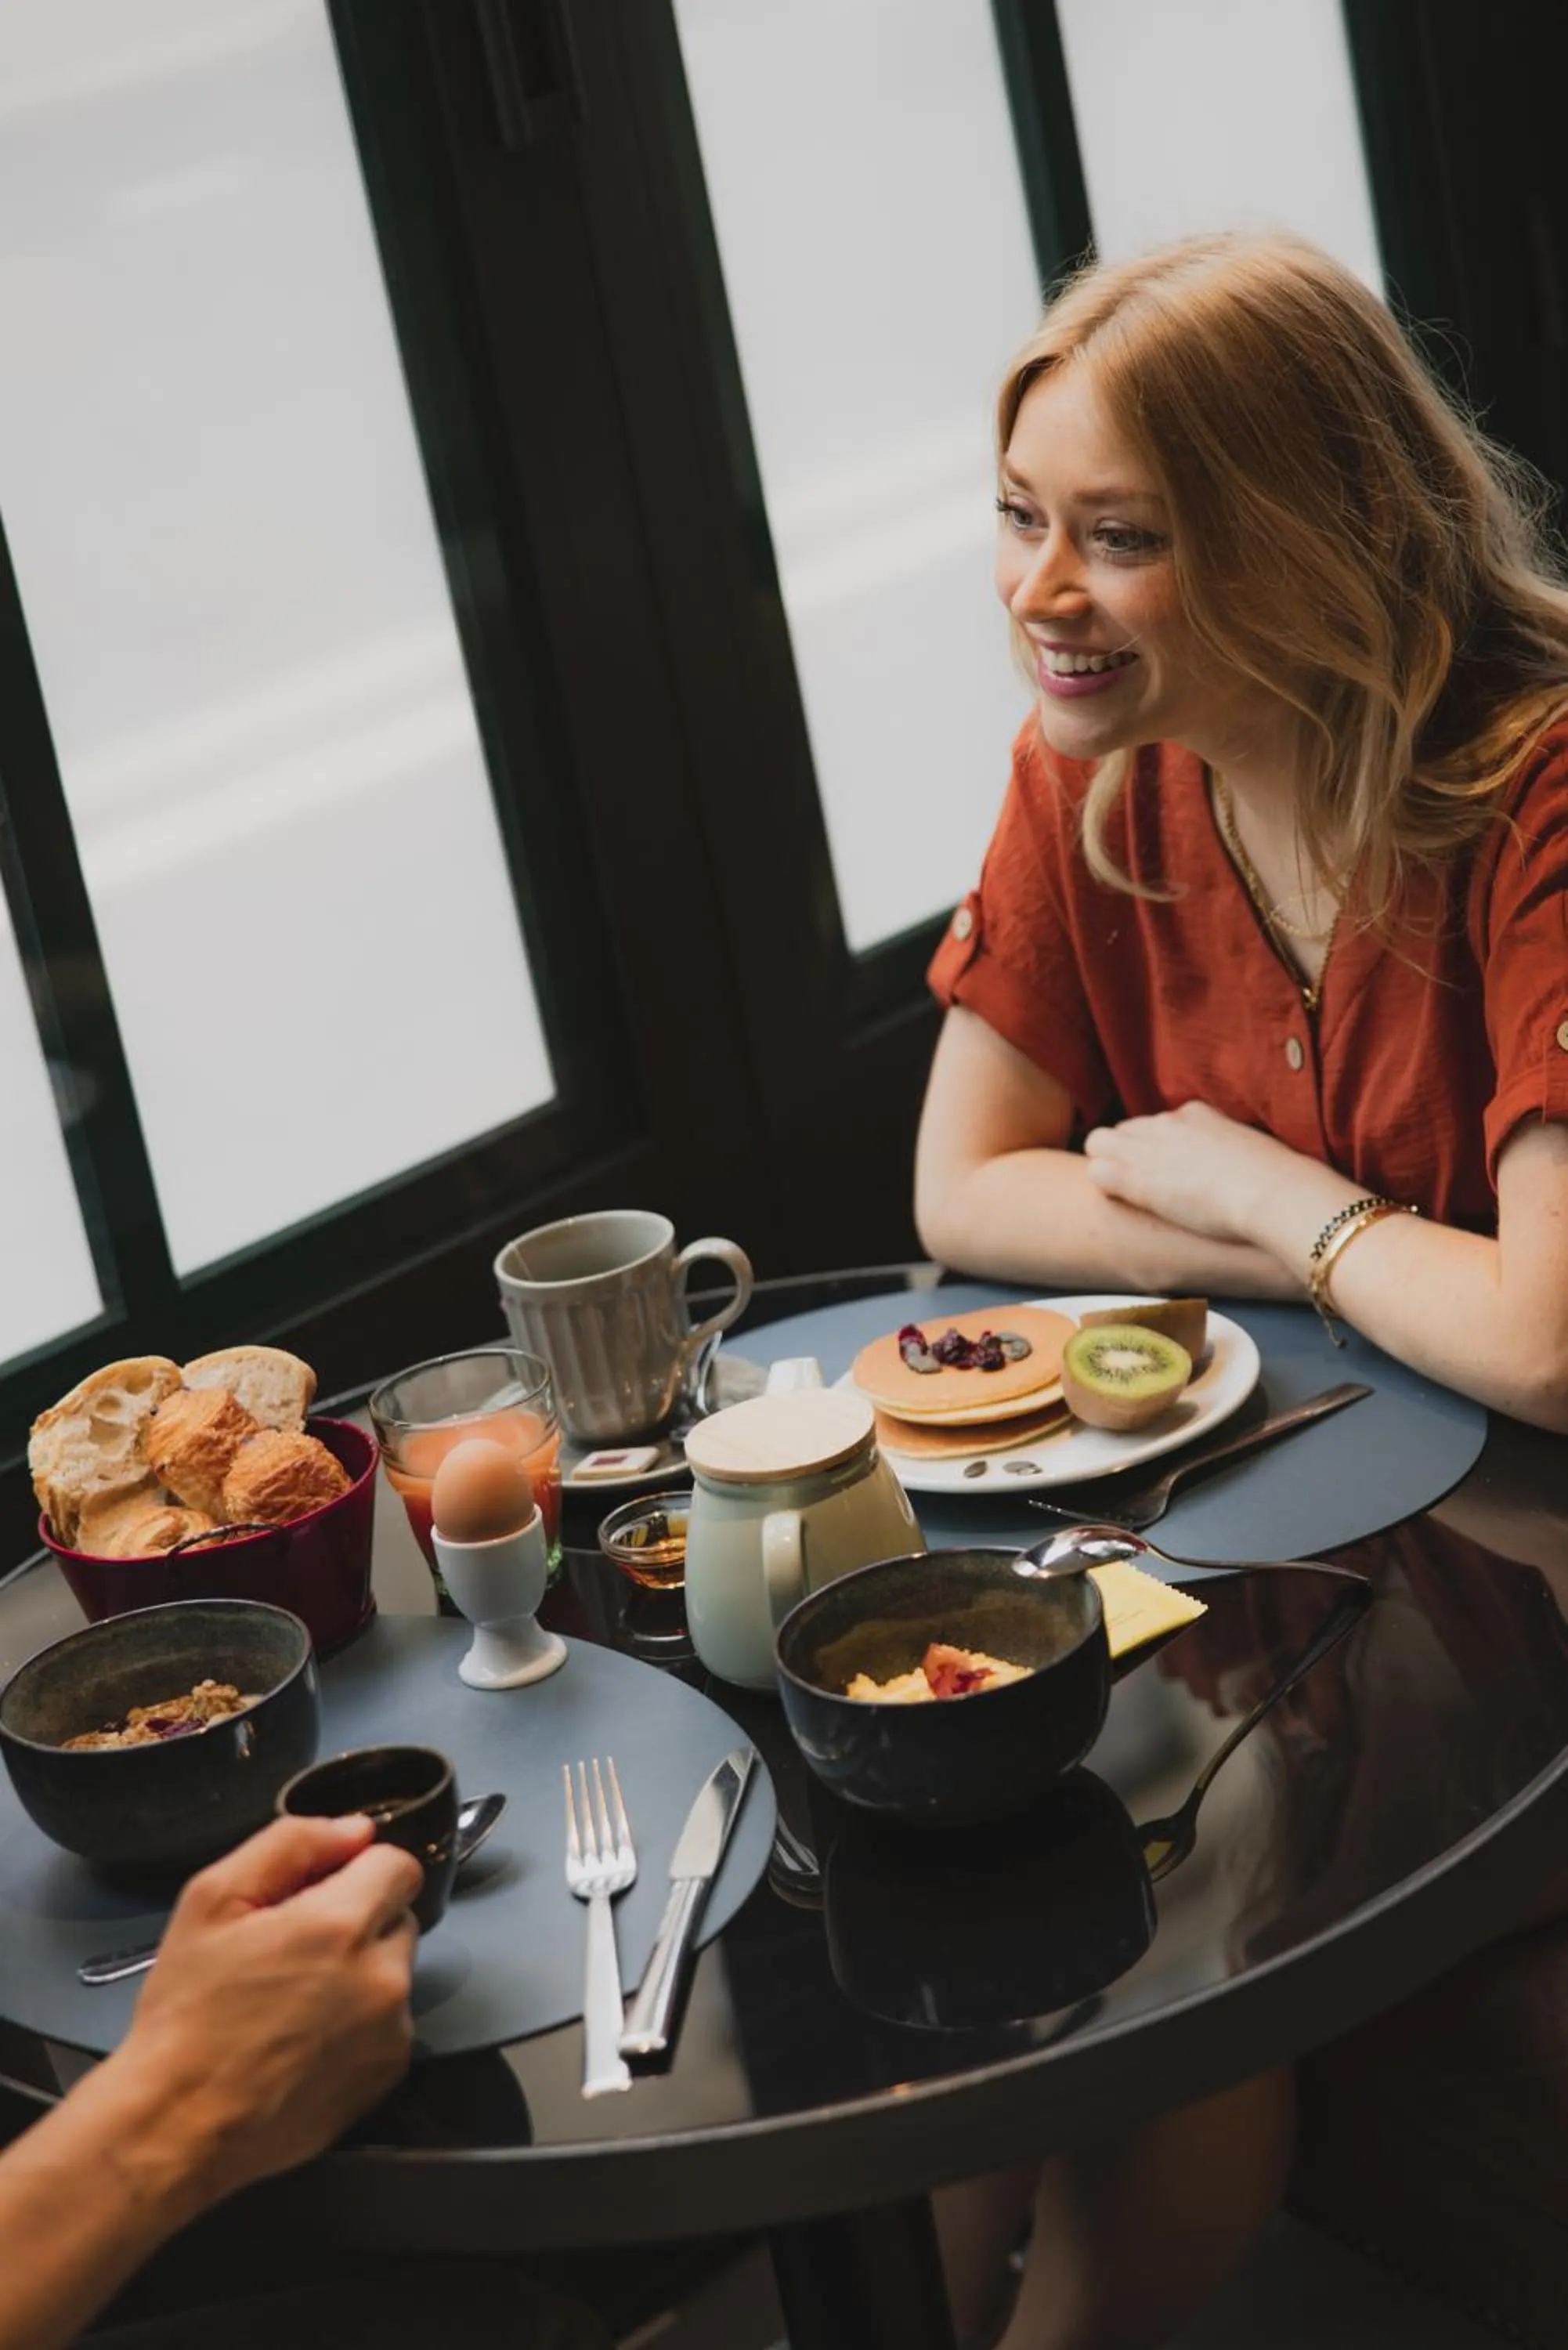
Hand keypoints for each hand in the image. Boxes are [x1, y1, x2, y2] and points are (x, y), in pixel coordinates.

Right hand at [107, 1814, 421, 2210]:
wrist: (177, 2125)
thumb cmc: (187, 2015)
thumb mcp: (212, 1900)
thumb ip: (292, 1844)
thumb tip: (355, 1830)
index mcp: (342, 1925)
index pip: (397, 1864)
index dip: (354, 1871)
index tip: (316, 1894)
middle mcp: (382, 1977)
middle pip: (396, 1917)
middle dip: (355, 1923)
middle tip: (292, 1952)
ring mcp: (391, 2031)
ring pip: (393, 1972)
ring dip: (359, 1974)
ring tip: (292, 2004)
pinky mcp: (388, 2074)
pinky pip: (389, 2024)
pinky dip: (359, 2024)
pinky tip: (305, 2041)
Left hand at [1082, 1101, 1298, 1244]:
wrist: (1273, 1192)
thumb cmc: (1278, 1182)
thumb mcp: (1254, 1152)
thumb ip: (1232, 1151)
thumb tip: (1240, 1167)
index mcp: (1196, 1113)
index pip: (1156, 1123)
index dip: (1155, 1148)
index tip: (1167, 1169)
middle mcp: (1167, 1123)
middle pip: (1124, 1130)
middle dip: (1125, 1153)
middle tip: (1140, 1183)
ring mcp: (1148, 1147)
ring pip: (1100, 1142)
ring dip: (1108, 1164)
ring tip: (1125, 1191)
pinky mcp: (1136, 1176)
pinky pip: (1097, 1171)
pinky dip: (1104, 1186)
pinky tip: (1120, 1201)